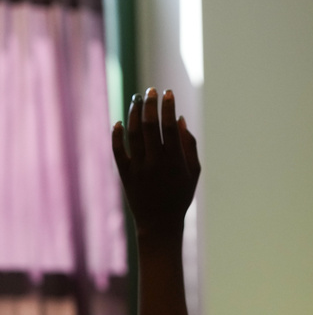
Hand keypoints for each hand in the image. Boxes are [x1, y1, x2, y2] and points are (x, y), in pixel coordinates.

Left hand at [112, 88, 199, 238]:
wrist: (159, 224)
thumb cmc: (180, 195)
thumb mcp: (193, 172)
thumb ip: (189, 145)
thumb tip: (179, 120)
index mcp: (175, 161)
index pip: (170, 127)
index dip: (168, 107)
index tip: (168, 92)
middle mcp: (155, 162)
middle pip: (149, 126)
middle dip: (150, 104)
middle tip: (151, 90)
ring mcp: (138, 168)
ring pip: (132, 134)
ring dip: (134, 114)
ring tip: (137, 100)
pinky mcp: (125, 174)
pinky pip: (118, 150)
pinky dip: (117, 134)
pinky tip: (119, 121)